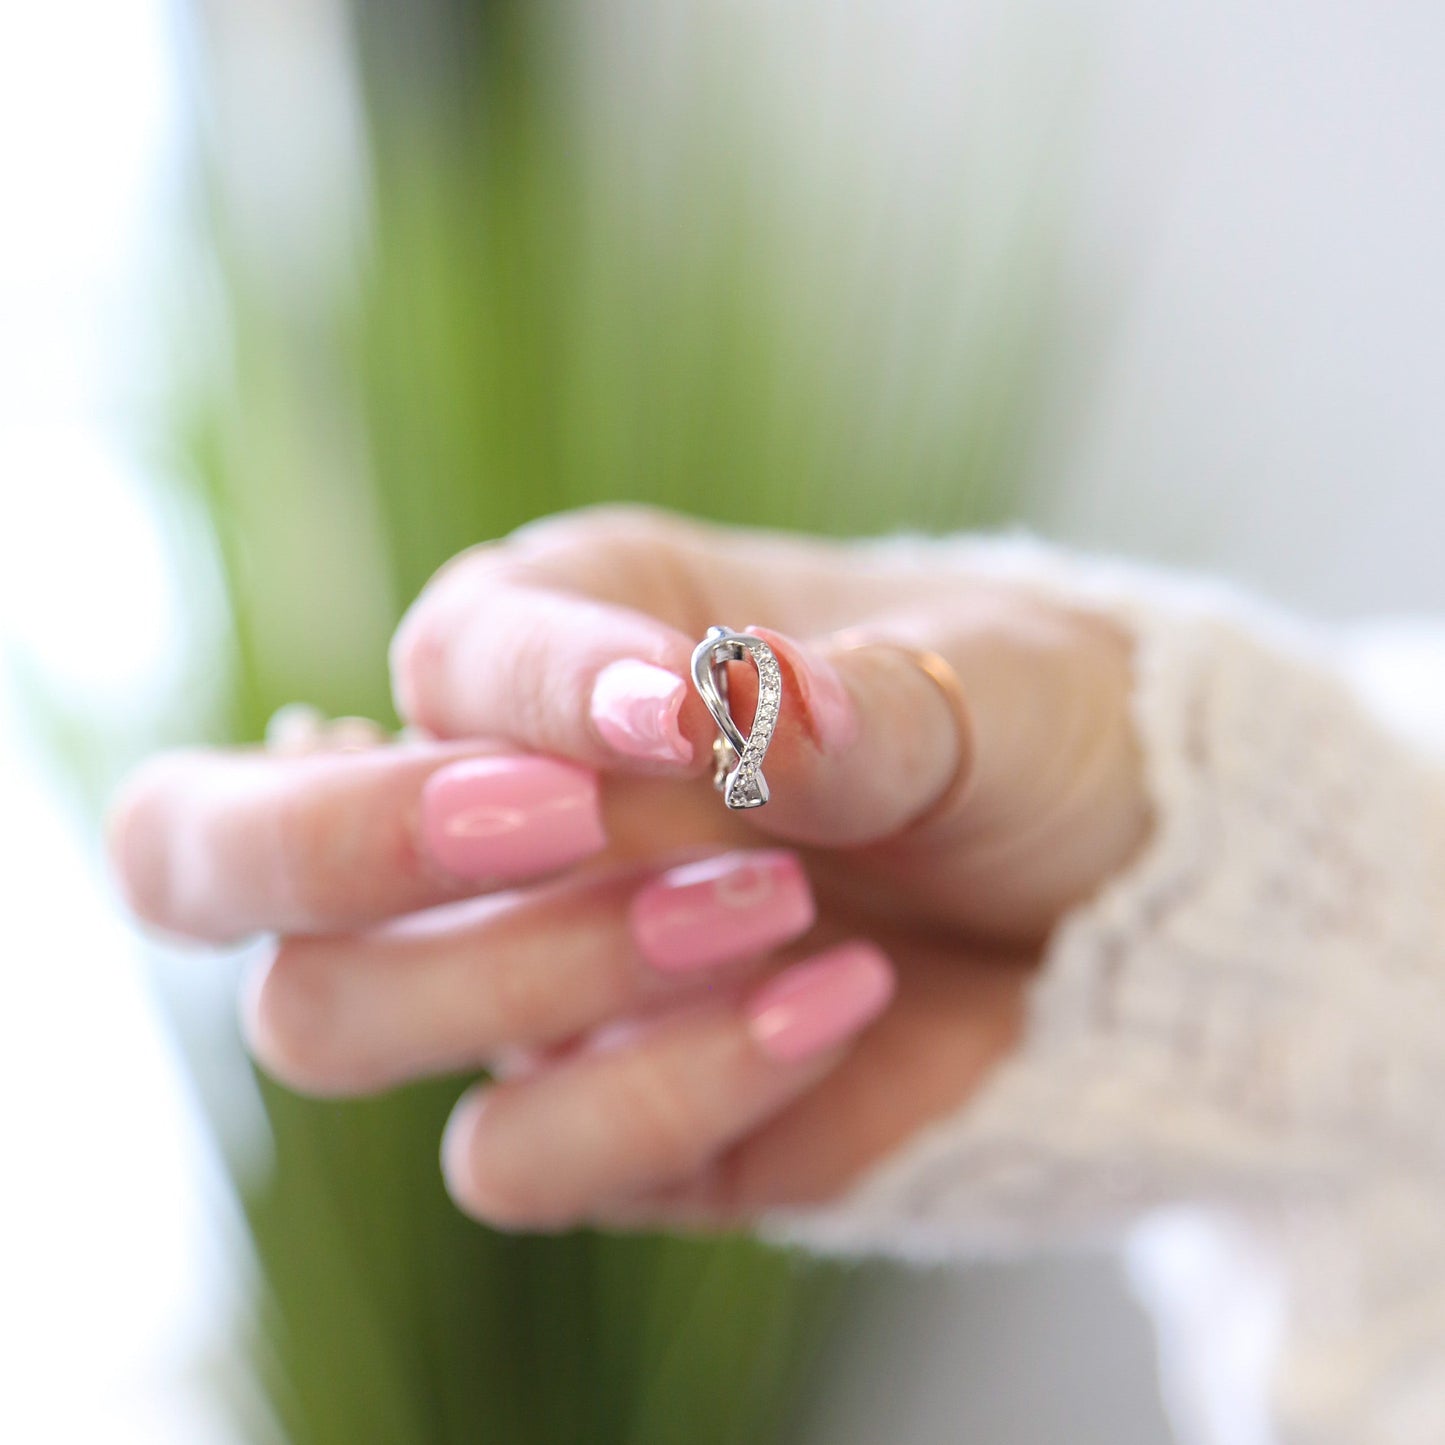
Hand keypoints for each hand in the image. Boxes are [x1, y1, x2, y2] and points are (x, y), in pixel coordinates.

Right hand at [109, 507, 1148, 1229]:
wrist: (1117, 892)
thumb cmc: (1027, 735)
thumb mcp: (977, 687)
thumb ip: (851, 702)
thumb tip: (741, 704)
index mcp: (556, 646)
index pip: (434, 660)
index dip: (525, 691)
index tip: (684, 708)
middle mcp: (498, 816)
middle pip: (220, 855)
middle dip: (340, 840)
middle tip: (554, 822)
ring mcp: (525, 982)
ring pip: (338, 1017)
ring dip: (545, 971)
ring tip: (778, 906)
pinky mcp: (600, 1119)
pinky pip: (516, 1158)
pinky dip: (664, 1094)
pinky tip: (836, 1005)